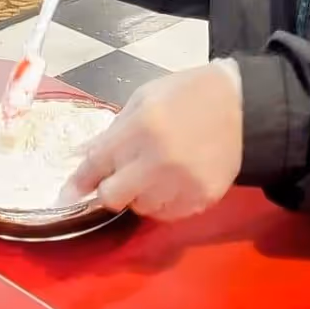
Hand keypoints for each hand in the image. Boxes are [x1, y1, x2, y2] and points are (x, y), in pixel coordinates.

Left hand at [69, 63, 241, 222]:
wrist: (243, 105)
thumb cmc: (188, 94)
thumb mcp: (144, 97)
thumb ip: (112, 130)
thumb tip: (81, 156)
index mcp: (142, 128)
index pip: (97, 164)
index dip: (79, 181)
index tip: (66, 194)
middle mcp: (159, 161)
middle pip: (113, 197)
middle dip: (109, 189)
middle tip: (118, 177)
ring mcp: (182, 184)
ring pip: (140, 208)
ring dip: (138, 194)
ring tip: (154, 172)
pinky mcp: (202, 199)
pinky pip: (167, 214)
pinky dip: (162, 202)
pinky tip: (173, 181)